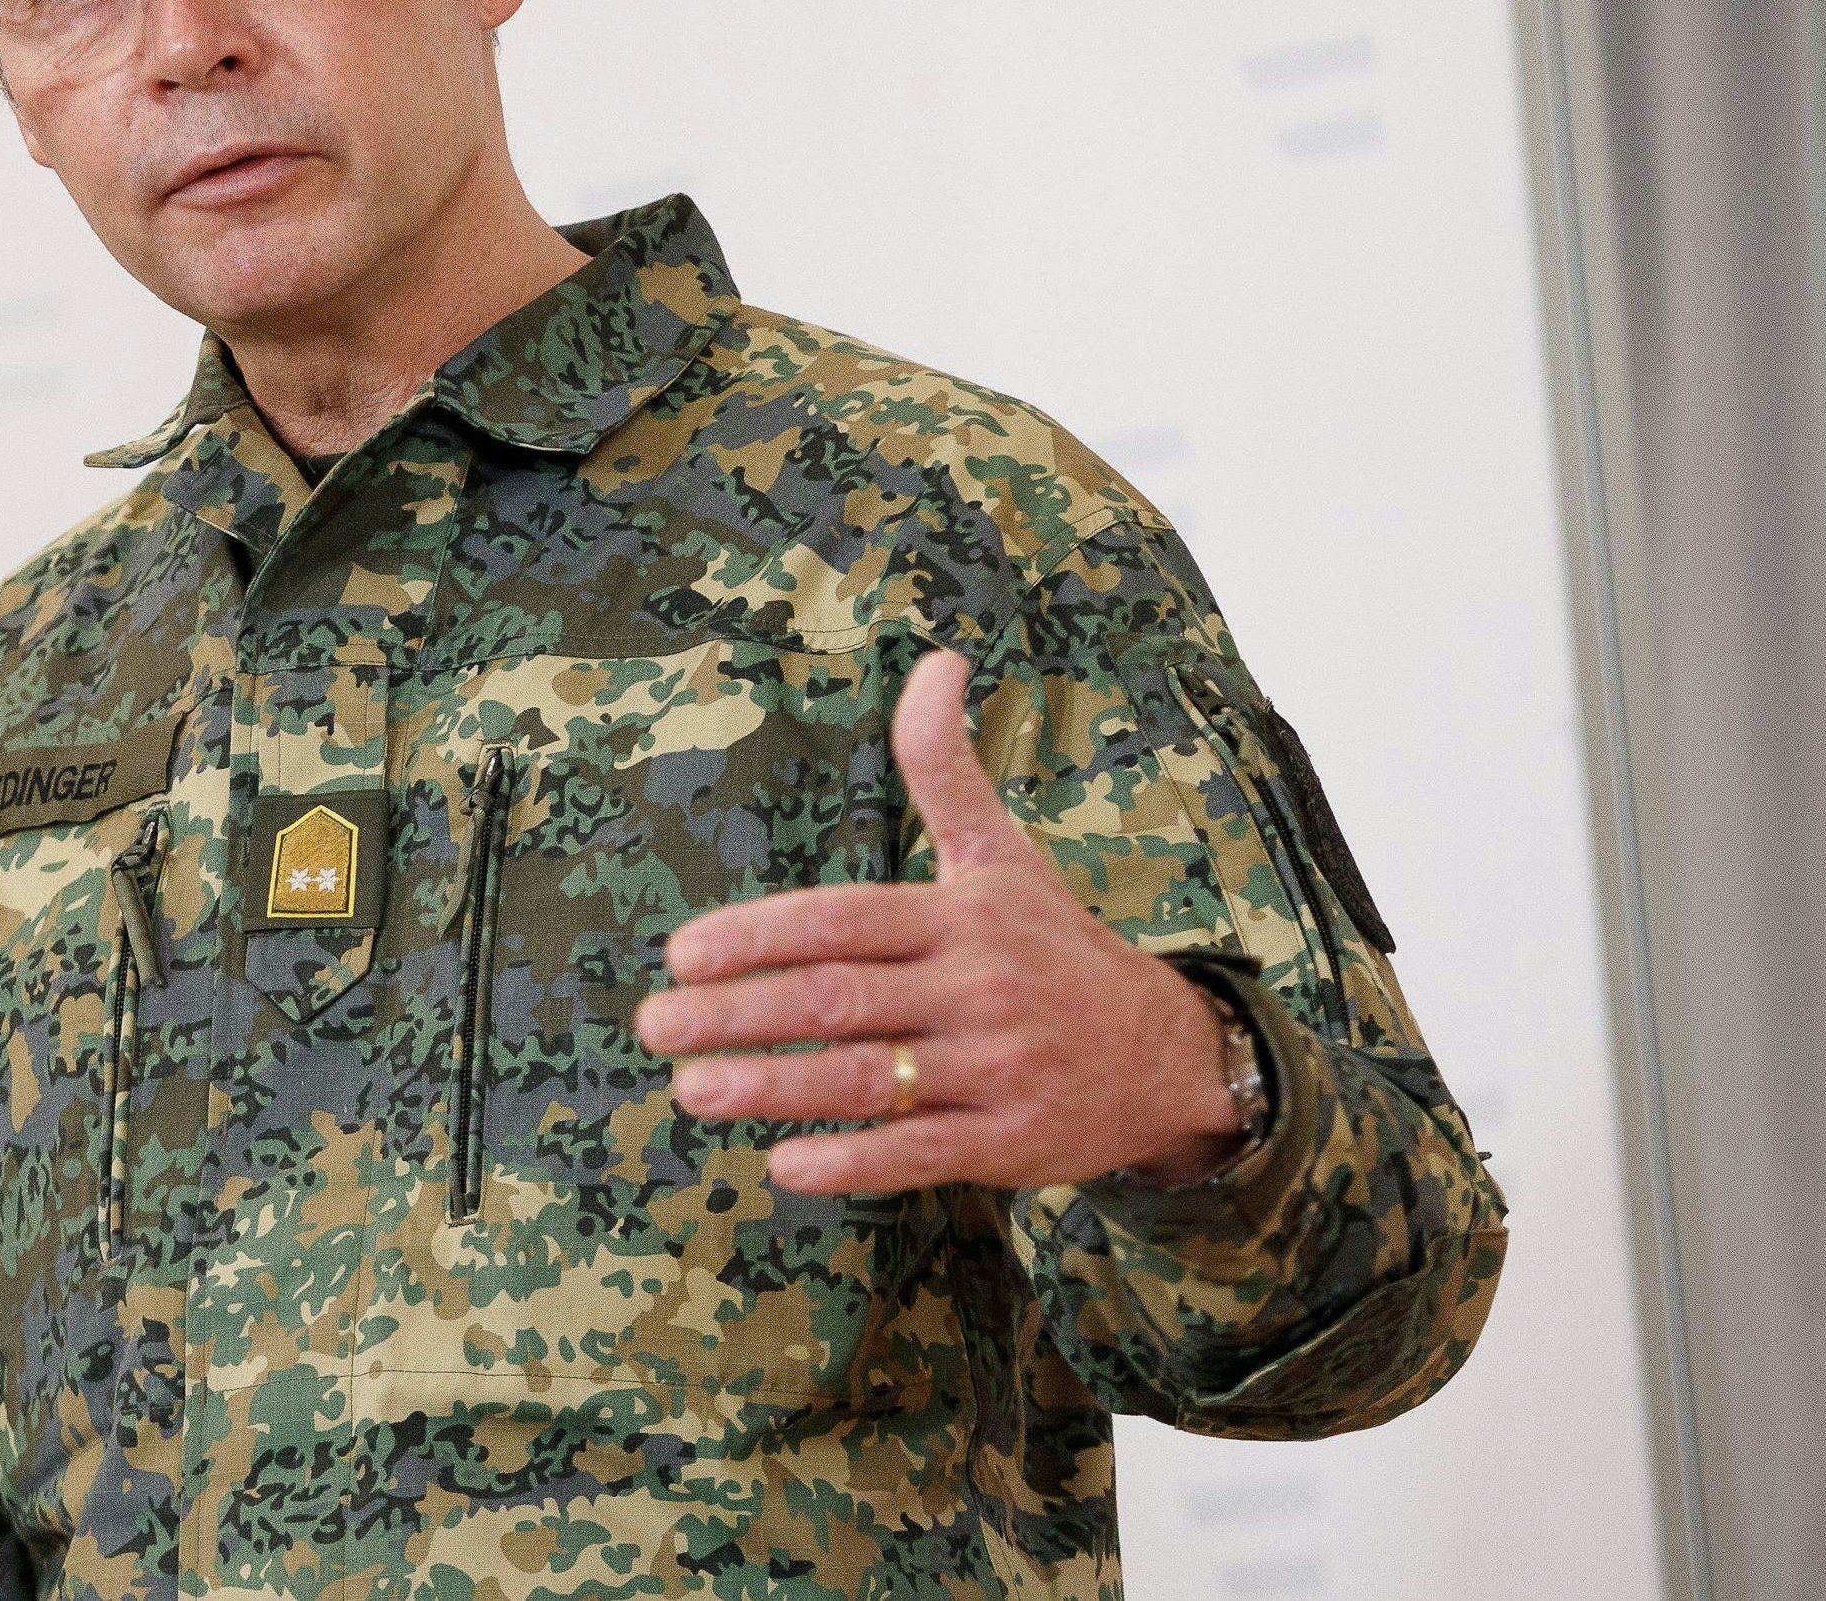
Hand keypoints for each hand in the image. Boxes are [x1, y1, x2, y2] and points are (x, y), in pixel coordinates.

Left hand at [631, 649, 1244, 1195]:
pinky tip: (782, 1165)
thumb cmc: (1056, 947)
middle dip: (739, 1014)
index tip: (681, 954)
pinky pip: (918, 1154)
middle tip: (656, 1027)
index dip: (756, 936)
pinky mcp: (1010, 1142)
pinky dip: (850, 1162)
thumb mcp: (1004, 854)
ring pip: (867, 1081)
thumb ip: (946, 767)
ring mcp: (994, 1070)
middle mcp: (977, 989)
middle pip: (839, 1000)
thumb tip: (938, 660)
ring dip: (773, 1089)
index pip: (842, 921)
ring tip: (692, 1090)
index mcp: (962, 917)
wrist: (1169, 1055)